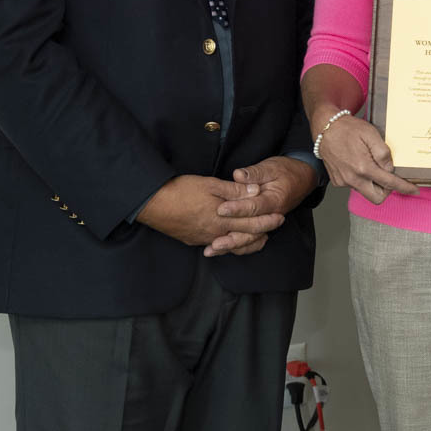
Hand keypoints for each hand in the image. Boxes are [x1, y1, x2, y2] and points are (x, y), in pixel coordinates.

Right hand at [136, 174, 284, 256]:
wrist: (150, 204)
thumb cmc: (180, 190)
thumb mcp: (210, 185)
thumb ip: (234, 190)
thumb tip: (256, 191)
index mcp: (222, 219)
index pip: (252, 223)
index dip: (268, 221)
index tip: (280, 217)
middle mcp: (215, 233)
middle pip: (244, 237)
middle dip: (262, 232)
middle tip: (275, 227)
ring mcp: (202, 239)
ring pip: (231, 245)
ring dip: (247, 242)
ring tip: (259, 239)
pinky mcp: (192, 240)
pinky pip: (216, 245)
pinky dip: (228, 245)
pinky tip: (230, 242)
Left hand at [206, 157, 317, 254]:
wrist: (303, 178)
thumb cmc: (287, 171)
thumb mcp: (271, 167)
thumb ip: (254, 173)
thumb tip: (238, 175)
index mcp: (274, 200)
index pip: (254, 207)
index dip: (237, 209)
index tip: (221, 209)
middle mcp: (272, 215)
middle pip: (251, 230)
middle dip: (231, 236)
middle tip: (214, 241)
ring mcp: (268, 223)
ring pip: (250, 239)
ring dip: (231, 245)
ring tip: (213, 249)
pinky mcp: (263, 225)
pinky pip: (250, 240)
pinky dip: (236, 246)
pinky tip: (220, 250)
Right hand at [316, 113, 419, 205]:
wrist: (326, 128)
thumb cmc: (348, 129)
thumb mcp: (371, 134)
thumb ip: (383, 153)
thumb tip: (390, 168)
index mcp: (363, 167)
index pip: (389, 184)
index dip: (404, 187)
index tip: (413, 189)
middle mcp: (353, 178)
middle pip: (377, 198)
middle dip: (387, 191)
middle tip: (389, 177)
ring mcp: (344, 181)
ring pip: (365, 191)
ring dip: (373, 183)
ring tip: (371, 164)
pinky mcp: (338, 181)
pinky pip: (355, 186)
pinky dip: (361, 179)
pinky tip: (359, 164)